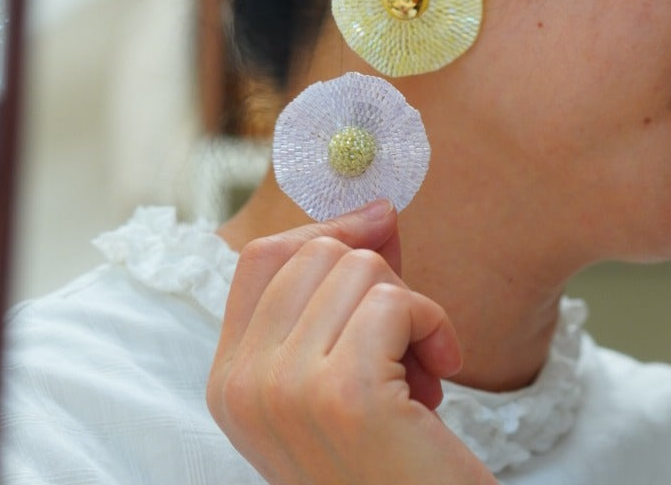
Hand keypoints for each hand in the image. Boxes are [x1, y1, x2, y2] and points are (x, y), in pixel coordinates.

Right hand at [208, 199, 497, 484]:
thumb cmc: (388, 460)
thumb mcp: (341, 371)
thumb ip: (343, 292)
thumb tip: (379, 211)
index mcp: (228, 380)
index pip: (260, 258)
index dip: (322, 233)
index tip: (377, 232)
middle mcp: (241, 383)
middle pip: (313, 252)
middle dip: (377, 279)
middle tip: (402, 341)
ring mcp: (285, 388)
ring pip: (358, 268)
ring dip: (409, 308)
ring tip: (417, 372)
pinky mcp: (344, 394)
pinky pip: (395, 302)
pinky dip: (434, 325)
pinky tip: (441, 374)